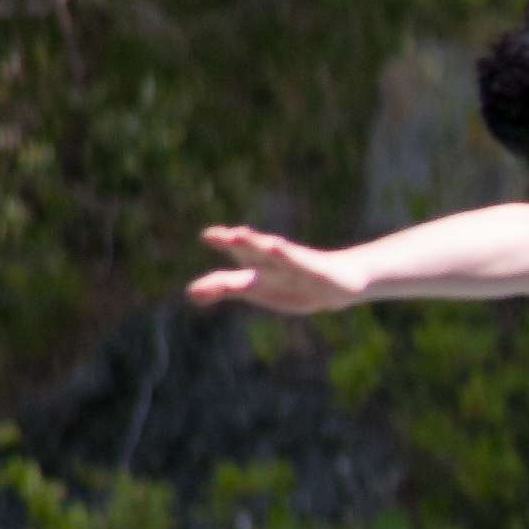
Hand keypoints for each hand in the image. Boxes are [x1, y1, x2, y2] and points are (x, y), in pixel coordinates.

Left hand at [187, 224, 366, 314]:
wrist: (339, 281)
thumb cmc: (291, 283)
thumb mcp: (255, 288)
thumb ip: (223, 286)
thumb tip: (189, 293)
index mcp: (260, 263)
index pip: (240, 253)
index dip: (226, 243)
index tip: (209, 235)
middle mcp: (277, 261)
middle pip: (259, 251)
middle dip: (246, 244)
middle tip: (233, 235)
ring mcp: (299, 266)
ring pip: (282, 256)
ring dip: (268, 248)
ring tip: (256, 239)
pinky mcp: (320, 273)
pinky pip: (305, 267)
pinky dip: (292, 260)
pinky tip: (281, 251)